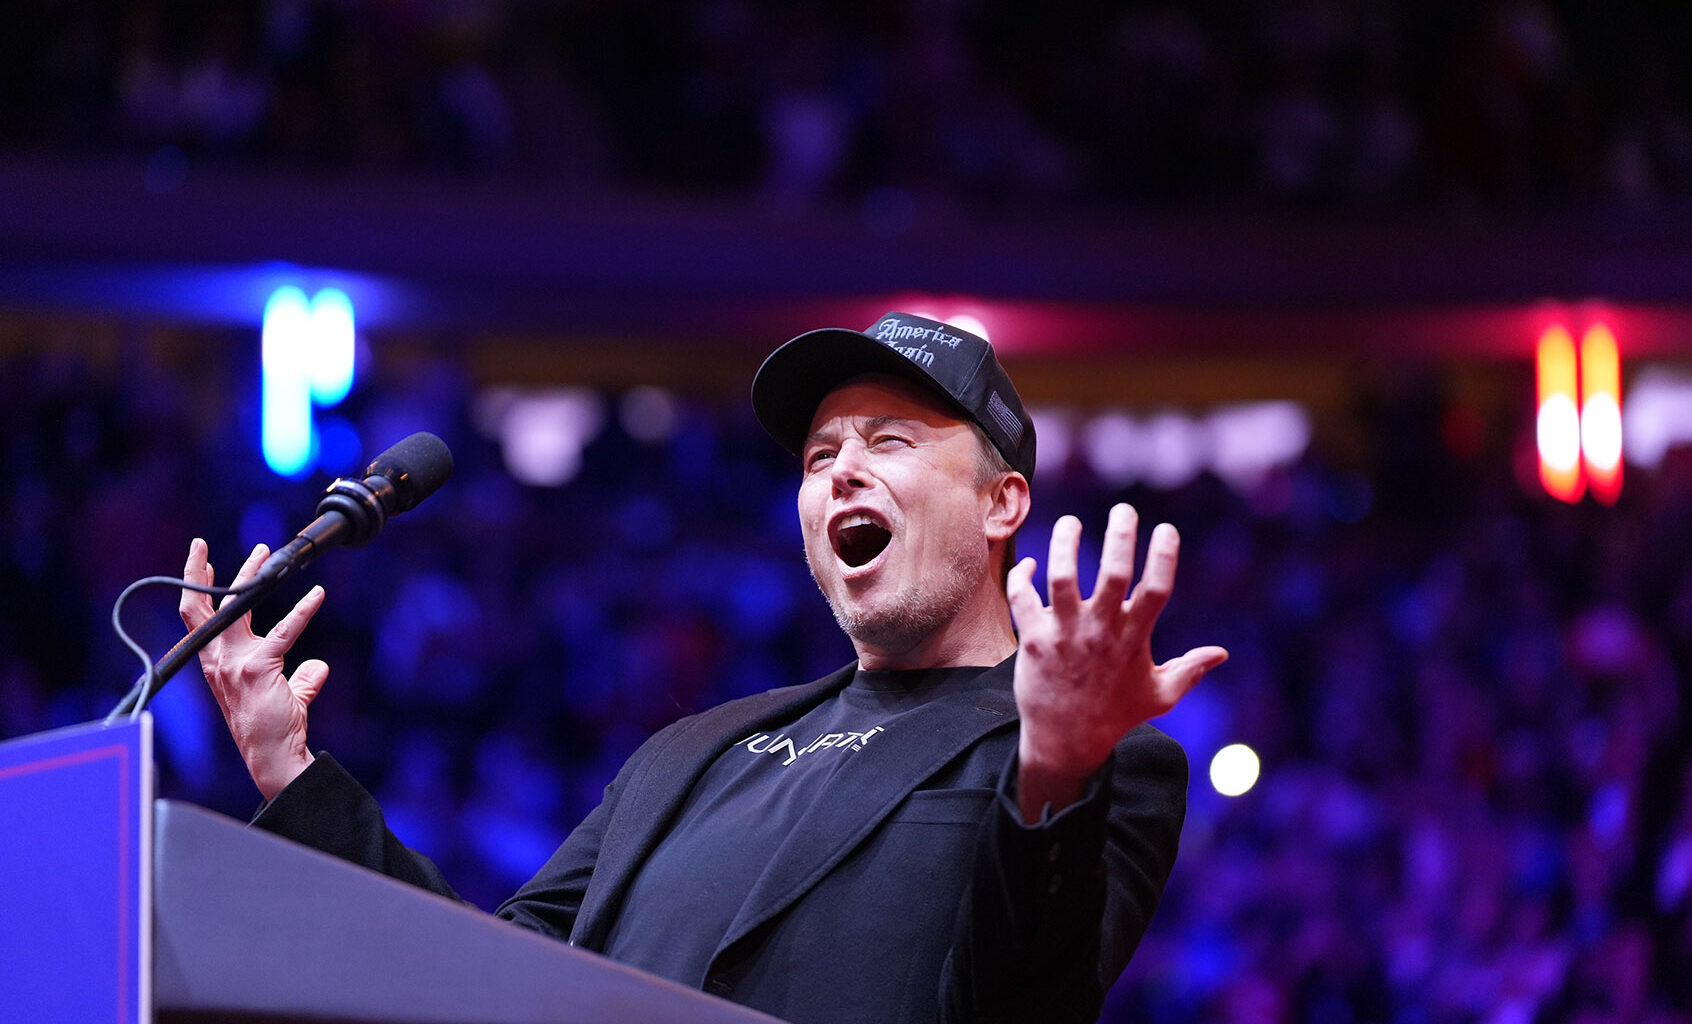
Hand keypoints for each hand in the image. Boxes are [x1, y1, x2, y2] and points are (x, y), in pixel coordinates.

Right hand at [180, 538, 327, 799]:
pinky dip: (303, 610)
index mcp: (216, 663)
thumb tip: (318, 667)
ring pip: (238, 608)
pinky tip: (317, 594)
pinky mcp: (259, 668)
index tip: (199, 562)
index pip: (197, 619)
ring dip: (252, 576)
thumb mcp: (283, 694)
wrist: (272, 755)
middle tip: (201, 545)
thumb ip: (299, 678)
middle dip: (198, 573)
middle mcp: (218, 660)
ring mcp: (235, 663)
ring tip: (266, 553)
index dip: (195, 589)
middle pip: (202, 607)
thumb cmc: (274, 727)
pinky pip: (284, 631)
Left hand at [1007, 504, 1226, 818]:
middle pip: (1112, 572)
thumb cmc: (1115, 716)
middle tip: (1123, 509)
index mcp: (1133, 638)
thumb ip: (1190, 670)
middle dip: (1120, 536)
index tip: (1166, 528)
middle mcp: (1100, 630)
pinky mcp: (1034, 640)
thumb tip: (1222, 654)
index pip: (1156, 589)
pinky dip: (1023, 576)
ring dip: (1065, 544)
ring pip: (1062, 576)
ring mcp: (1065, 633)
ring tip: (1070, 523)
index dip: (1165, 556)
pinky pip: (1023, 598)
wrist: (1065, 742)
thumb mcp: (1159, 695)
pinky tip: (1031, 565)